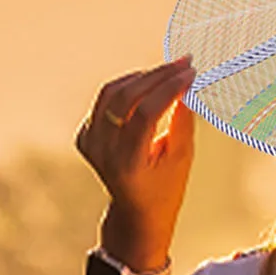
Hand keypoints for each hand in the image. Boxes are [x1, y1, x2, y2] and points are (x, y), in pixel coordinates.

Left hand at [75, 57, 196, 269]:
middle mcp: (102, 152)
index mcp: (128, 163)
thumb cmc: (167, 185)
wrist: (137, 211)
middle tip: (183, 63)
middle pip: (125, 97)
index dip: (170, 88)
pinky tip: (149, 85)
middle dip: (157, 75)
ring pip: (111, 92)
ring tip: (168, 71)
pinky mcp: (84, 135)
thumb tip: (188, 83)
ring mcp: (89, 143)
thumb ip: (183, 120)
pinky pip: (104, 100)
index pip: (146, 114)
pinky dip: (128, 87)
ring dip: (142, 77)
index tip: (191, 73)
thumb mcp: (182, 156)